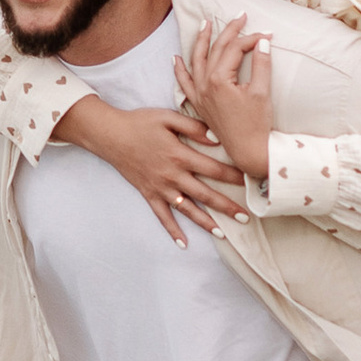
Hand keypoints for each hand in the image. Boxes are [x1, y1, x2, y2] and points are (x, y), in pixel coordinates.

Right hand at [59, 97, 246, 243]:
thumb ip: (193, 126)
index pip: (213, 169)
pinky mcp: (149, 194)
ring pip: (188, 209)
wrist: (110, 135)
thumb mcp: (168, 117)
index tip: (249, 182)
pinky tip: (183, 244)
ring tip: (223, 234)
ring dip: (206, 222)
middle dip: (227, 206)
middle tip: (246, 217)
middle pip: (205, 194)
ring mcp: (160, 188)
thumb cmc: (140, 122)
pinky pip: (163, 216)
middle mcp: (173, 176)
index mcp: (180, 155)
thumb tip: (216, 137)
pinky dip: (172, 230)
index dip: (233, 176)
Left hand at [174, 16, 272, 184]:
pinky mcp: (200, 104)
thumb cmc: (257, 124)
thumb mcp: (262, 91)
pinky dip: (180, 70)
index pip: (235, 49)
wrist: (248, 152)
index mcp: (219, 80)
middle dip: (229, 31)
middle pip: (216, 49)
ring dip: (201, 41)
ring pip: (196, 61)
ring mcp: (200, 95)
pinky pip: (184, 83)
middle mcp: (205, 85)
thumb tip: (263, 41)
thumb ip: (261, 64)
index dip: (252, 39)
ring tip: (205, 24)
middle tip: (239, 17)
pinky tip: (176, 59)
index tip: (268, 35)